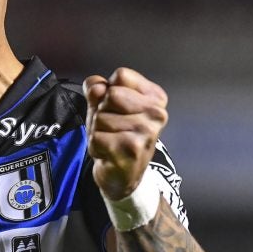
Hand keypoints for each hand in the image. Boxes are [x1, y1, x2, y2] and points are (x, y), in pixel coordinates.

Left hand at [83, 68, 167, 199]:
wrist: (122, 175)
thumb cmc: (115, 135)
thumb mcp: (103, 106)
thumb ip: (97, 89)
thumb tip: (96, 87)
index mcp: (155, 97)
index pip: (121, 76)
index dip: (108, 91)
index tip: (115, 109)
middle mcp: (157, 113)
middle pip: (110, 95)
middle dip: (101, 112)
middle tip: (111, 128)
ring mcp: (147, 132)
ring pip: (101, 117)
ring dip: (97, 131)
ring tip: (110, 141)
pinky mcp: (132, 150)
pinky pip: (96, 137)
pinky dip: (95, 146)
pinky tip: (108, 153)